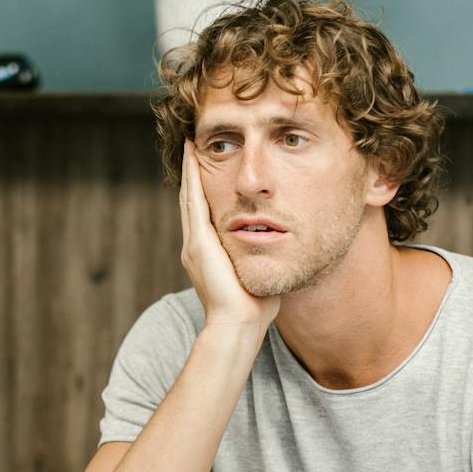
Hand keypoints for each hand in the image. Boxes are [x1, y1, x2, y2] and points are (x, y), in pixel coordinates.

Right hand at [179, 140, 280, 332]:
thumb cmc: (255, 305)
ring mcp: (195, 243)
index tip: (207, 168)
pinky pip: (194, 201)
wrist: (239, 325)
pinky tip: (194, 159)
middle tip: (191, 147)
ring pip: (190, 197)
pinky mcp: (199, 242)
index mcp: (208, 254)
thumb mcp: (259, 272)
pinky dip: (193, 178)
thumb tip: (283, 248)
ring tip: (190, 146)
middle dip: (193, 174)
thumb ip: (264, 257)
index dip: (204, 190)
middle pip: (192, 201)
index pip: (205, 214)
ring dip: (190, 170)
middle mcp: (196, 246)